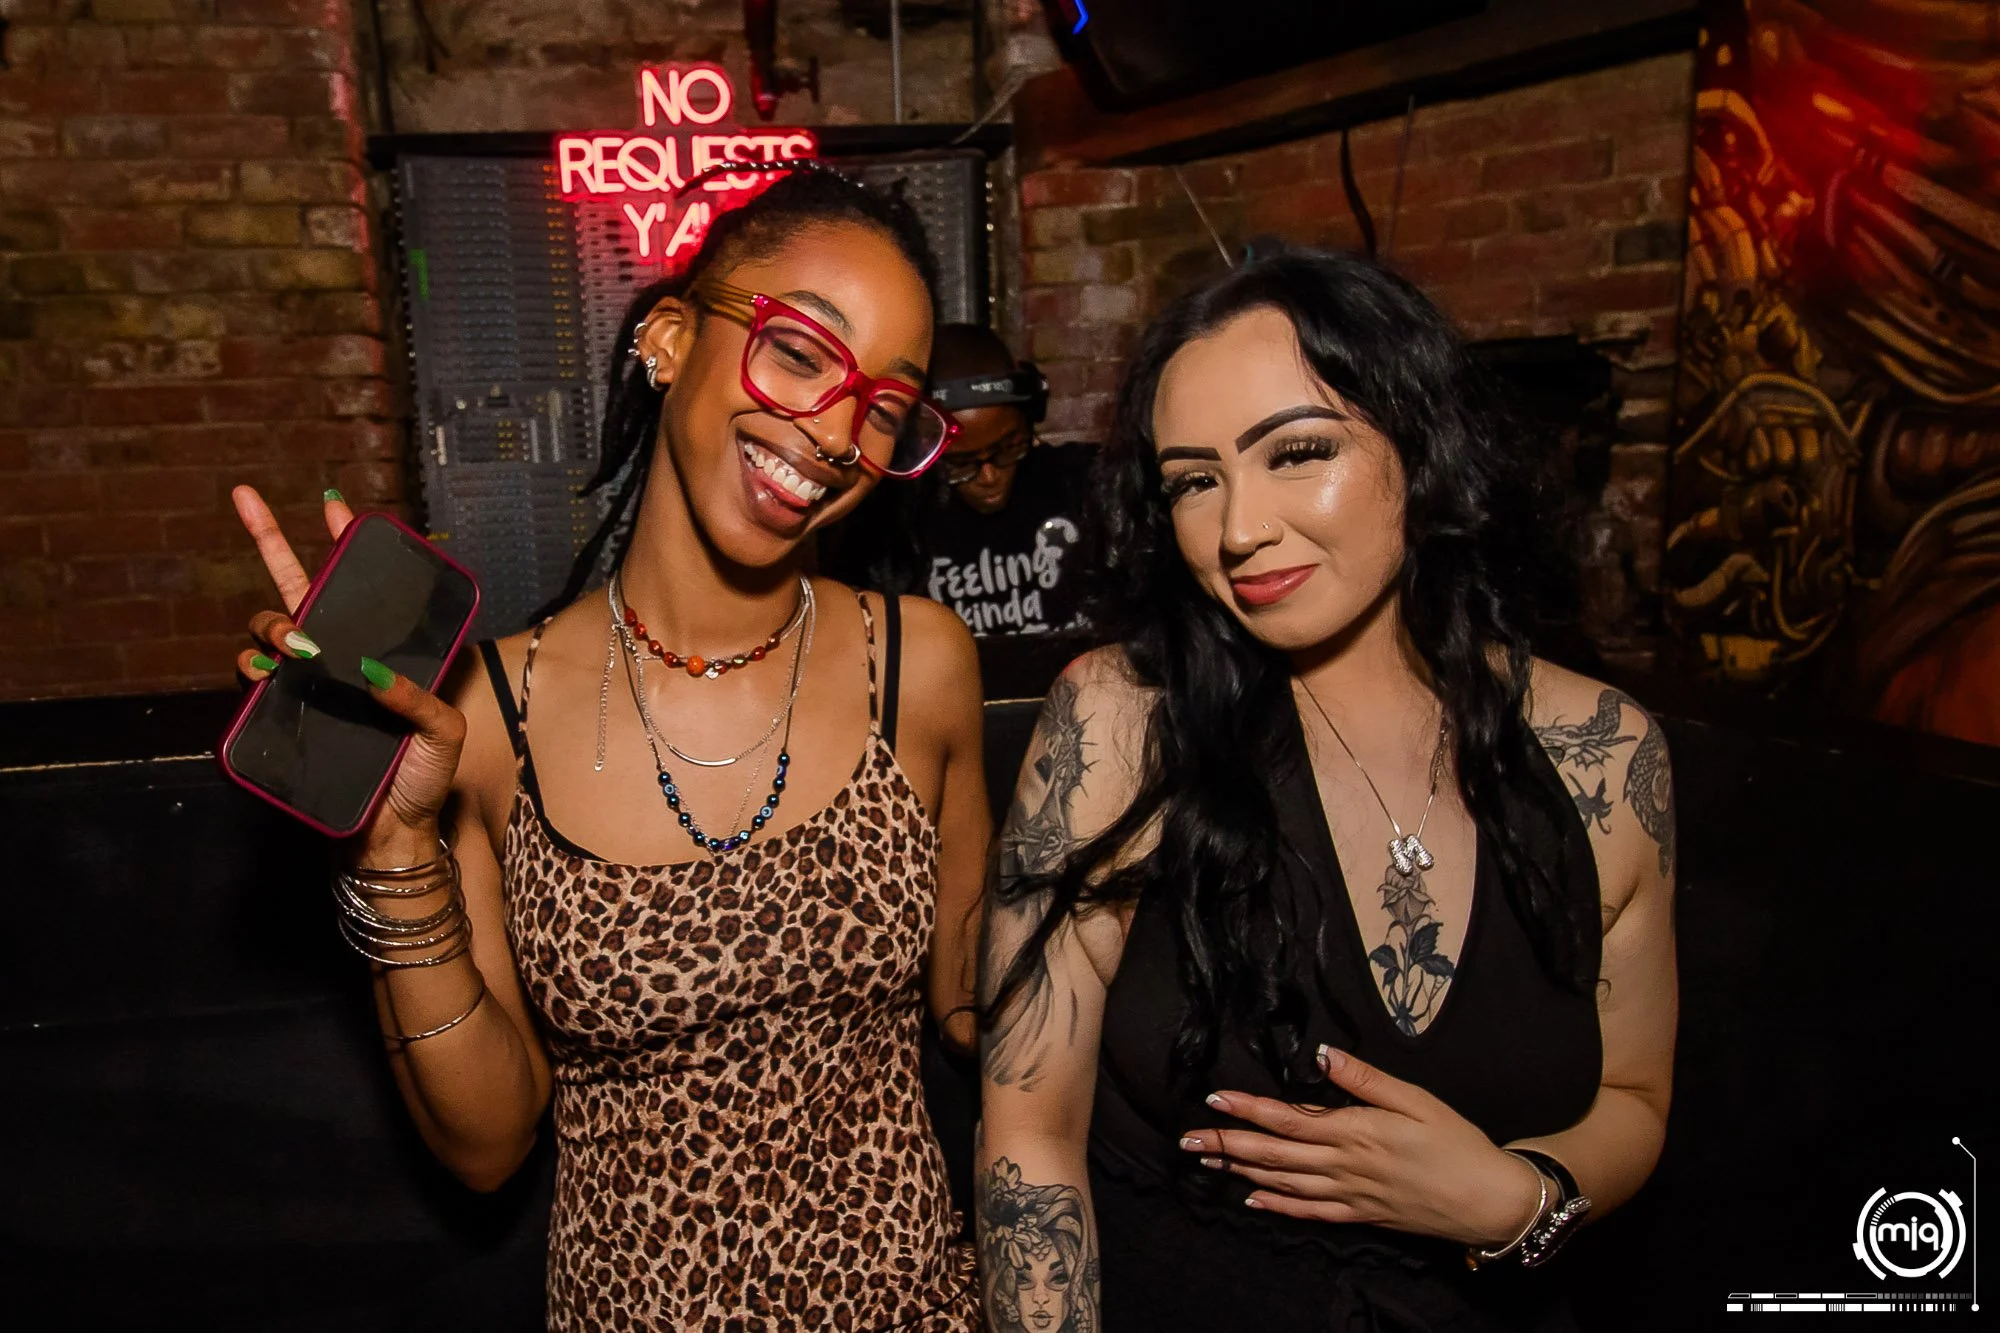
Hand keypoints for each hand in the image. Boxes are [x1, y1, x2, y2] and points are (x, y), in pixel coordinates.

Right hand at [231, 485, 466, 860]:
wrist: (390, 834)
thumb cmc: (424, 779)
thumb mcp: (441, 733)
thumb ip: (417, 699)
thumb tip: (372, 671)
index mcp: (384, 651)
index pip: (362, 589)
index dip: (347, 544)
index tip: (337, 507)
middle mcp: (341, 658)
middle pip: (299, 587)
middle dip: (271, 540)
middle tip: (248, 501)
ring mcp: (309, 682)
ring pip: (272, 627)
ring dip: (275, 622)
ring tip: (298, 645)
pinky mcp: (284, 712)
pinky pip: (254, 676)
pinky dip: (254, 666)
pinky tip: (266, 670)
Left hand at [1179, 1045, 1544, 1247]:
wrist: (1488, 1200)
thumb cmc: (1456, 1143)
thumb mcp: (1416, 1100)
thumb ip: (1366, 1079)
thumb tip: (1324, 1055)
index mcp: (1355, 1131)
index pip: (1287, 1118)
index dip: (1247, 1109)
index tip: (1213, 1100)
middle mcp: (1343, 1165)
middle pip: (1273, 1154)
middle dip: (1227, 1144)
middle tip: (1187, 1139)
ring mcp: (1349, 1193)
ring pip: (1283, 1183)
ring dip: (1242, 1172)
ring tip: (1207, 1161)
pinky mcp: (1360, 1215)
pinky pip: (1310, 1212)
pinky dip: (1278, 1206)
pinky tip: (1253, 1199)